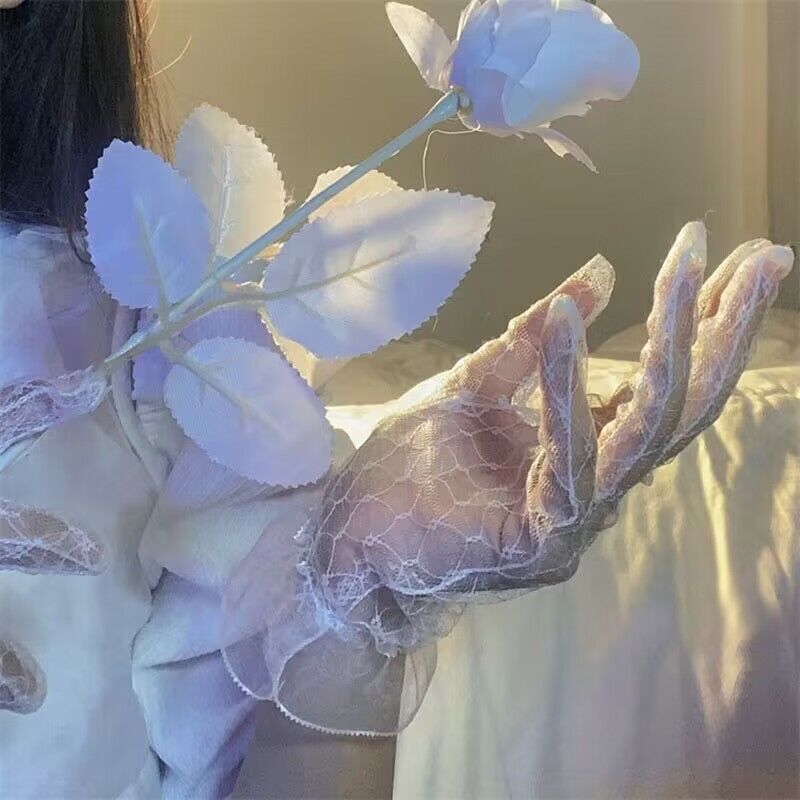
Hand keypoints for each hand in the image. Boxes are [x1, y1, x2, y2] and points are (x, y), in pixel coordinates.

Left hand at [303, 223, 792, 651]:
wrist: (348, 531)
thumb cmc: (411, 464)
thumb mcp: (476, 384)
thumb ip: (534, 339)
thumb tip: (600, 272)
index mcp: (582, 450)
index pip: (658, 385)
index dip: (698, 325)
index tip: (733, 258)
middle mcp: (594, 486)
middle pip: (677, 407)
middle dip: (721, 330)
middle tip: (767, 257)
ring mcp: (574, 519)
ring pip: (644, 430)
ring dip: (672, 344)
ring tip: (690, 266)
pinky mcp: (540, 539)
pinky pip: (570, 457)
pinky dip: (569, 388)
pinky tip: (574, 323)